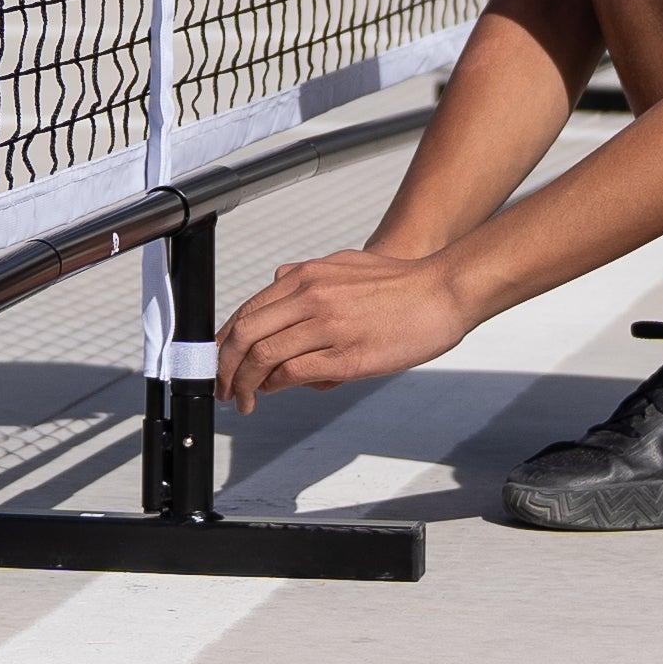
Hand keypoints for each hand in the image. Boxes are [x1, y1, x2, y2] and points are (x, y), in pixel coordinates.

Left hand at [213, 250, 476, 413]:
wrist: (442, 291)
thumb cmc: (399, 283)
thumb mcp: (344, 264)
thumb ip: (308, 274)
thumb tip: (279, 281)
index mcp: (306, 277)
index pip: (247, 312)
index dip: (225, 342)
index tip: (220, 362)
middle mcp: (311, 297)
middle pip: (245, 335)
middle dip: (225, 367)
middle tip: (223, 387)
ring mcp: (328, 327)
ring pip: (263, 356)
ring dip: (245, 383)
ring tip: (244, 399)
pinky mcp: (347, 356)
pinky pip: (294, 373)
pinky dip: (276, 385)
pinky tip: (275, 390)